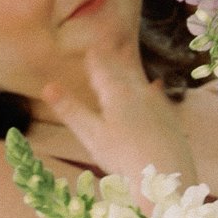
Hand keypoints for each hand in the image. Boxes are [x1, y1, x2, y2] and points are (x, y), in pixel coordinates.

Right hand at [37, 30, 194, 187]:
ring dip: (131, 68)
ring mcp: (158, 104)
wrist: (165, 175)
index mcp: (117, 94)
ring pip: (141, 80)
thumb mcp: (90, 134)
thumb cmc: (122, 156)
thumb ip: (70, 109)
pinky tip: (155, 86)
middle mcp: (140, 93)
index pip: (103, 69)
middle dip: (113, 57)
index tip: (91, 44)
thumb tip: (47, 86)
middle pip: (123, 71)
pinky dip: (151, 87)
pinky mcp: (170, 118)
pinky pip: (158, 95)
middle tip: (109, 41)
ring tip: (126, 57)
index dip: (95, 57)